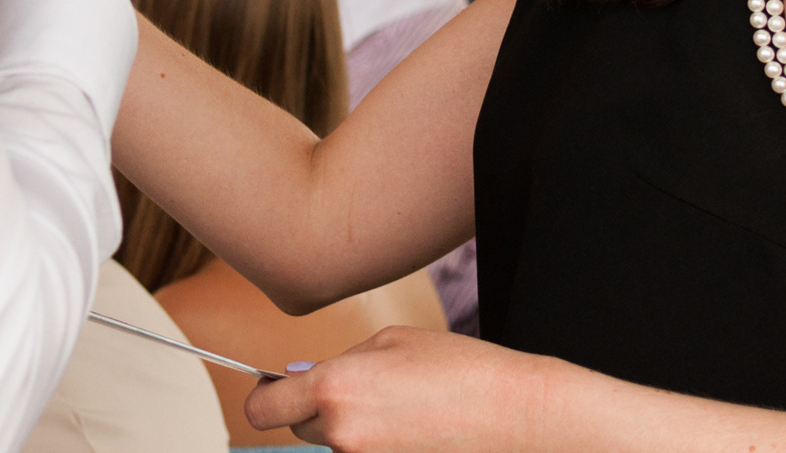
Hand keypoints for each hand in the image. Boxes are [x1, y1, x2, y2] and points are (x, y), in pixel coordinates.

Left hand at [241, 327, 555, 451]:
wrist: (523, 417)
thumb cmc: (462, 371)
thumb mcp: (391, 343)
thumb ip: (339, 362)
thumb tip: (300, 377)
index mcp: (334, 390)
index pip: (262, 410)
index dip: (265, 398)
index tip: (274, 389)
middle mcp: (342, 435)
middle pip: (298, 428)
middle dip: (315, 410)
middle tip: (358, 391)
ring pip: (335, 445)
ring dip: (350, 428)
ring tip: (396, 409)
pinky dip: (376, 444)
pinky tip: (409, 430)